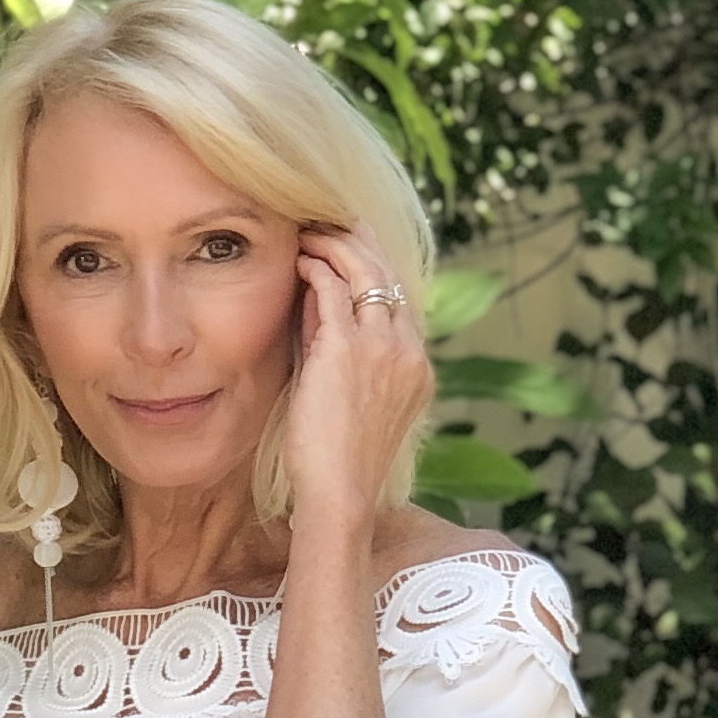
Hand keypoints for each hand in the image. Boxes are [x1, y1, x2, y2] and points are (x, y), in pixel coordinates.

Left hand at [283, 219, 434, 520]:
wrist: (340, 495)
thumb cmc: (337, 460)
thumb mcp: (351, 399)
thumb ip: (340, 350)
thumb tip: (317, 303)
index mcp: (417, 367)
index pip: (398, 299)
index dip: (373, 266)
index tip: (350, 247)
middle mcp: (407, 351)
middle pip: (390, 275)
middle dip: (360, 241)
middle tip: (331, 222)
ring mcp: (382, 349)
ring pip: (366, 273)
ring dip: (337, 245)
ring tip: (310, 230)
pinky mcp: (347, 351)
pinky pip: (335, 292)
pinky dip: (318, 269)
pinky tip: (300, 259)